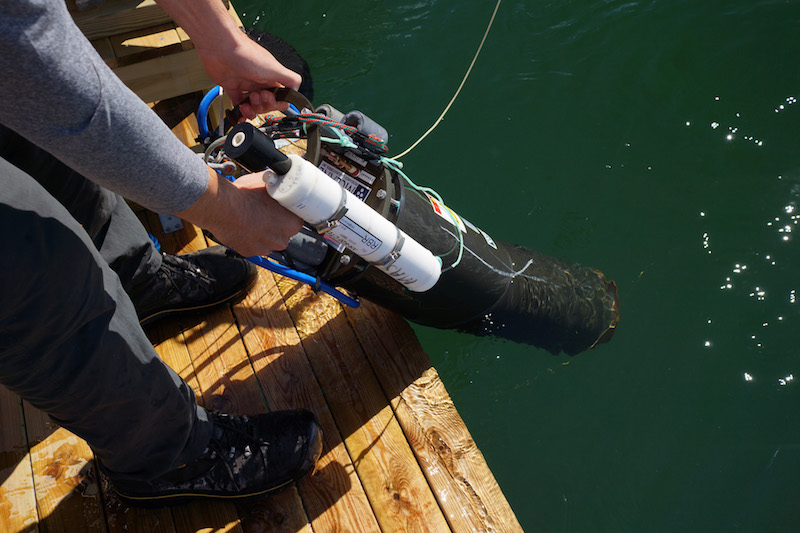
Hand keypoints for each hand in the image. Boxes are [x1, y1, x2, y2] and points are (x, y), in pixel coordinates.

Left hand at [154, 0, 301, 117]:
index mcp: (272, 76)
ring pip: (253, 106)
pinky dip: (240, 112)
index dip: (276, 102)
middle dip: (262, 105)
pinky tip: (240, 114)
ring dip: (252, 110)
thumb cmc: (245, 54)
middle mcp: (260, 80)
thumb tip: (296, 91)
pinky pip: (238, 105)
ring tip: (246, 105)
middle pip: (267, 103)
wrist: (220, 48)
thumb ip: (291, 80)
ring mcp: (246, 84)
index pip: (280, 96)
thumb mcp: (275, 68)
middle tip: (256, 97)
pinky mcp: (232, 87)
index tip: (270, 99)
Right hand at [177, 168, 302, 256]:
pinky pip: (255, 245)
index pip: (296, 219)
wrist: (221, 207)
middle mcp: (282, 240)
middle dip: (276, 223)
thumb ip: (278, 185)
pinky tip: (245, 226)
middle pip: (284, 231)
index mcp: (292, 224)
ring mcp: (265, 248)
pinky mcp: (250, 252)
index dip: (287, 212)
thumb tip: (279, 180)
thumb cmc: (245, 195)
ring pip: (269, 240)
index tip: (280, 207)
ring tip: (253, 218)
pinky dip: (251, 238)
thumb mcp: (267, 183)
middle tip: (265, 211)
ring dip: (264, 232)